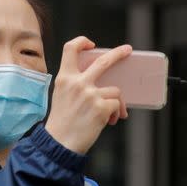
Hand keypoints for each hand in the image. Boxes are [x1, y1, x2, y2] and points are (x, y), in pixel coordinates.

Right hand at [44, 37, 131, 153]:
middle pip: (103, 61)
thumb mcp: (61, 96)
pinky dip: (116, 113)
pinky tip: (109, 121)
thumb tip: (103, 81)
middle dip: (118, 53)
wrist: (59, 144)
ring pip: (115, 90)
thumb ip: (76, 84)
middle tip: (127, 51)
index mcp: (64, 78)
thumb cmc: (62, 122)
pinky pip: (117, 104)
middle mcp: (77, 83)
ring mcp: (90, 94)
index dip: (81, 41)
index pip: (70, 49)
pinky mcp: (101, 107)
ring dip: (116, 102)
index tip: (91, 44)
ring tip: (110, 115)